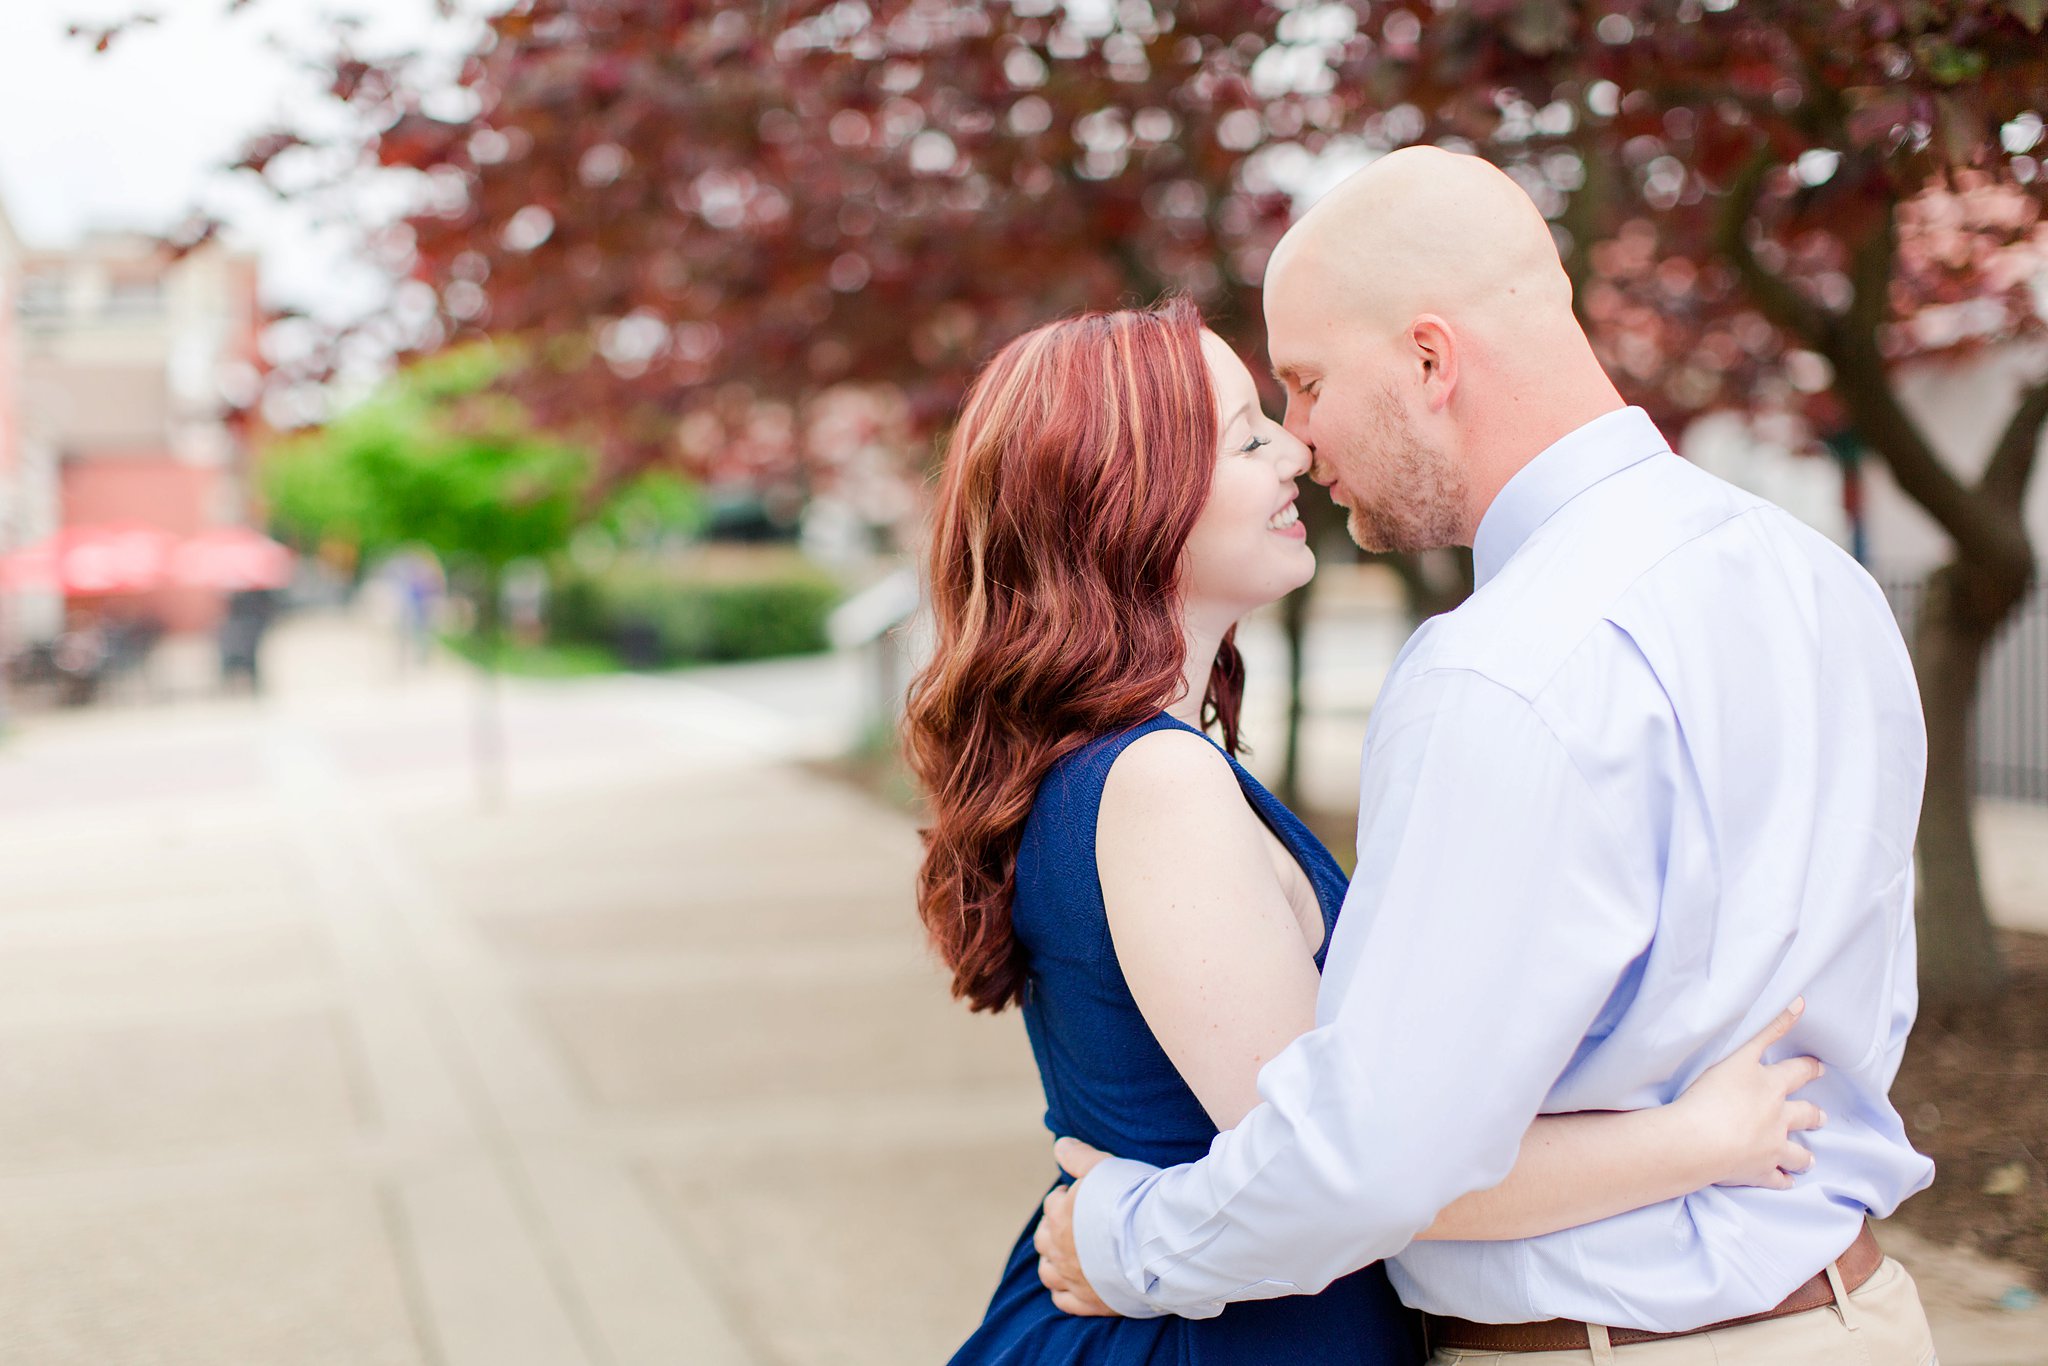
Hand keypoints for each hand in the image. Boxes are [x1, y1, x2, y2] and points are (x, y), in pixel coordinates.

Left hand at [1033, 1137, 1120, 1316]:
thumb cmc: (1134, 1200)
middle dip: (1053, 1229)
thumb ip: (1079, 1157)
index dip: (1065, 1198)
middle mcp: (1060, 1248)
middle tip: (1071, 1224)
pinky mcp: (1090, 1302)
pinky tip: (1071, 1287)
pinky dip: (1063, 1294)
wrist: (1160, 1241)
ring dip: (1052, 1262)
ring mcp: (1073, 1278)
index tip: (1078, 1197)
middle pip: (1044, 1239)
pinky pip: (1064, 1301)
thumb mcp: (1105, 1167)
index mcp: (1061, 1214)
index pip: (1052, 1205)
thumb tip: (1060, 1145)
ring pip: (1048, 1272)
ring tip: (1066, 1255)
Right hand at [1673, 998, 1826, 1189]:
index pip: (1796, 1073)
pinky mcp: (1759, 1172)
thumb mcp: (1738, 1052)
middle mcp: (1778, 1117)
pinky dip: (1781, 1180)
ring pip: (1797, 1152)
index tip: (1818, 1067)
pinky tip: (1785, 1182)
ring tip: (1807, 1158)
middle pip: (1804, 1115)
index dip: (1808, 1068)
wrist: (1699, 1139)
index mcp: (1770, 1087)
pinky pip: (1777, 1179)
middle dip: (1813, 1114)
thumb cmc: (1712, 1093)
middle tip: (1820, 1115)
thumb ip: (1768, 1027)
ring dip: (1803, 1154)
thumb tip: (1801, 1001)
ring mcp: (1771, 1148)